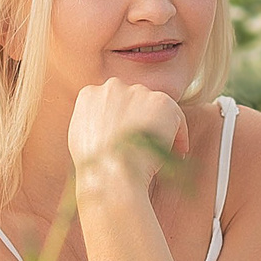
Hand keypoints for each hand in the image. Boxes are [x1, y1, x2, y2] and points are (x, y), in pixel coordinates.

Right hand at [67, 79, 187, 193]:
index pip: (112, 102)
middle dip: (141, 120)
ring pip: (156, 108)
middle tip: (147, 146)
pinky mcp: (161, 101)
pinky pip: (176, 117)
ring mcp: (138, 92)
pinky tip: (177, 154)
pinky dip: (179, 136)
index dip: (122, 122)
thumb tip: (107, 127)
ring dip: (160, 127)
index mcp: (90, 94)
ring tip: (163, 153)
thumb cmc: (94, 167)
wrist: (110, 173)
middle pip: (134, 101)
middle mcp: (113, 86)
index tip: (128, 139)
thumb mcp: (82, 138)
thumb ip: (96, 123)